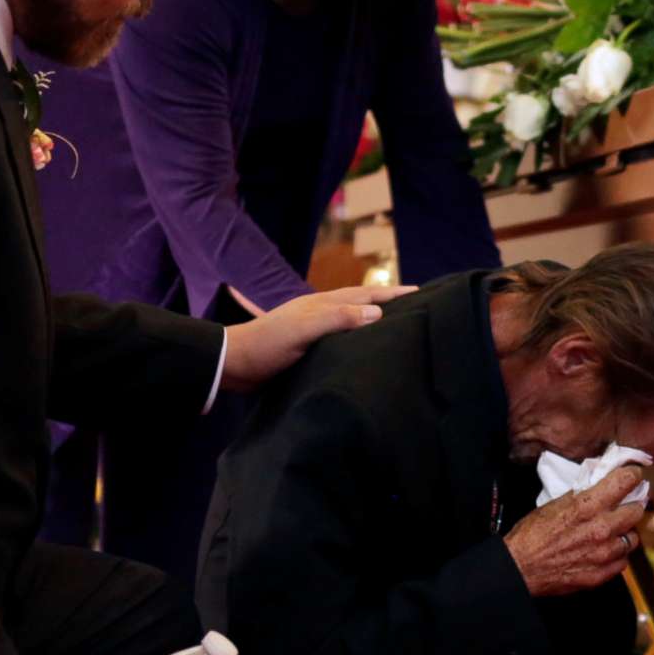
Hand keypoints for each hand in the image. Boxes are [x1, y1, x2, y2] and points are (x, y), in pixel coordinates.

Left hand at [220, 285, 413, 391]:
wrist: (233, 363)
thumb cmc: (267, 345)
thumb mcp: (304, 330)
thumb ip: (338, 319)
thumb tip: (377, 313)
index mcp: (322, 303)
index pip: (365, 295)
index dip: (391, 294)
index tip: (419, 292)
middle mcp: (320, 312)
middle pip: (360, 301)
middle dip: (387, 301)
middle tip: (415, 304)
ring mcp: (313, 328)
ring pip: (351, 317)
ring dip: (373, 317)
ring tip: (394, 322)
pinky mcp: (306, 346)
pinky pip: (341, 336)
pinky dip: (357, 335)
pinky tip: (360, 345)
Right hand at [503, 465, 647, 596]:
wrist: (519, 568)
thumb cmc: (531, 535)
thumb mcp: (554, 504)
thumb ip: (581, 496)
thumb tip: (600, 486)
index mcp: (588, 505)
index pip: (626, 481)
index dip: (632, 475)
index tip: (633, 475)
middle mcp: (602, 528)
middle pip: (637, 510)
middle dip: (631, 506)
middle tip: (622, 506)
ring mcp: (604, 553)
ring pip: (632, 539)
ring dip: (624, 534)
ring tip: (611, 533)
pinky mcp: (601, 574)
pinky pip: (622, 562)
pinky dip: (616, 557)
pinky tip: (603, 553)